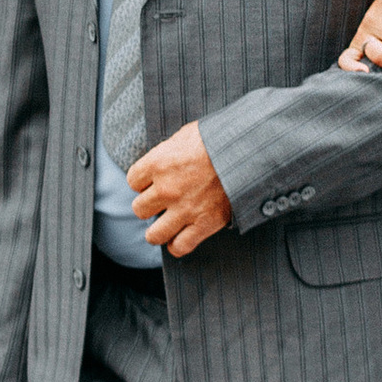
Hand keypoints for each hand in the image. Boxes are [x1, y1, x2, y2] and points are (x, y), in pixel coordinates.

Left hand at [128, 120, 232, 256]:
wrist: (249, 150)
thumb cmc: (219, 138)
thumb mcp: (187, 134)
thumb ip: (169, 150)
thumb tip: (163, 158)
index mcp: (159, 163)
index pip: (132, 181)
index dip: (142, 182)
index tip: (152, 182)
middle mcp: (167, 188)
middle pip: (139, 209)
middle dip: (149, 206)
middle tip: (162, 202)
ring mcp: (185, 209)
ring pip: (153, 235)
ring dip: (158, 230)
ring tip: (166, 225)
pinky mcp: (204, 224)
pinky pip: (180, 246)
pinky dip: (177, 245)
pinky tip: (180, 237)